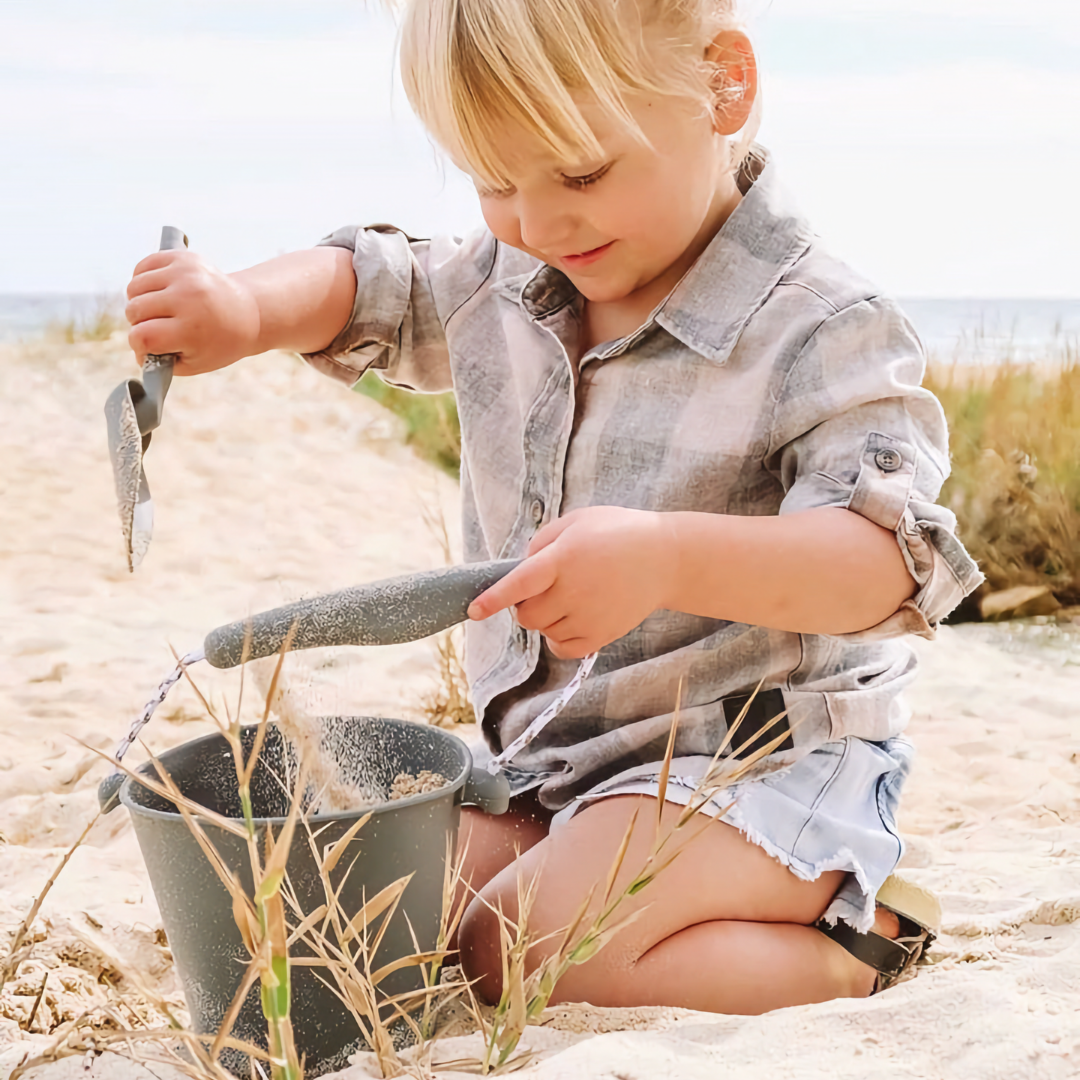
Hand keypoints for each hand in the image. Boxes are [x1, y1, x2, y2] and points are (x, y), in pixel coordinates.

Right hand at [125, 249, 260, 374]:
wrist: (247, 312)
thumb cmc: (218, 342)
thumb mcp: (194, 363)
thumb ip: (161, 361)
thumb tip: (138, 351)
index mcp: (191, 328)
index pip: (141, 336)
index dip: (139, 346)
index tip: (148, 347)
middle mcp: (187, 297)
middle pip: (134, 310)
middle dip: (140, 324)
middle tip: (158, 328)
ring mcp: (184, 273)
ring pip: (134, 288)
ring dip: (140, 301)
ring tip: (159, 310)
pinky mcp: (182, 257)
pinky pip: (143, 267)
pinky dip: (144, 281)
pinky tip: (159, 292)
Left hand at [467, 506, 675, 658]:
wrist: (665, 557)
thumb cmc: (617, 532)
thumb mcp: (576, 521)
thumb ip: (542, 542)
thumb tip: (520, 570)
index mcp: (564, 558)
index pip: (519, 583)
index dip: (493, 598)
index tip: (473, 611)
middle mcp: (575, 590)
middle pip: (526, 614)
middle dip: (524, 603)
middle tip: (544, 587)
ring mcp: (589, 616)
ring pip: (543, 631)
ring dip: (545, 618)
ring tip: (570, 595)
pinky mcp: (602, 635)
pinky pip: (562, 648)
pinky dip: (558, 638)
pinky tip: (571, 618)